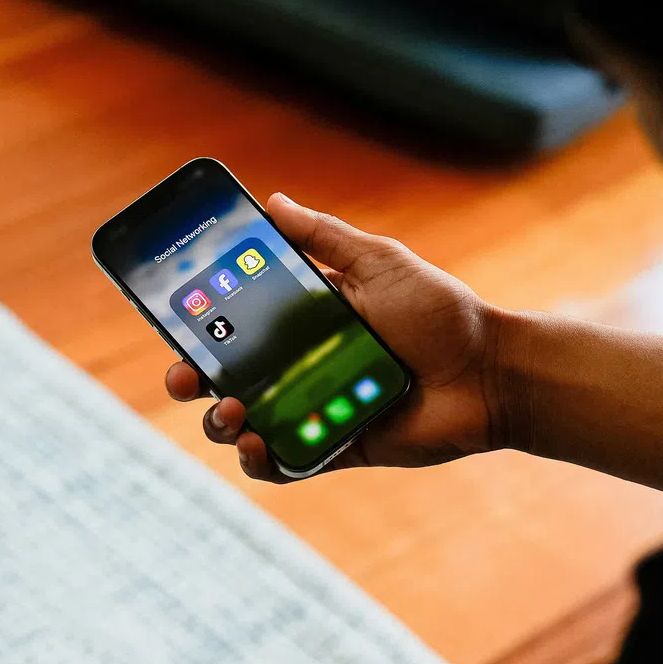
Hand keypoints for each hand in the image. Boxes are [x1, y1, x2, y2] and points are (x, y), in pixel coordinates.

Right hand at [165, 192, 500, 482]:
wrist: (490, 371)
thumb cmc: (441, 313)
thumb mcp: (381, 263)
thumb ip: (326, 237)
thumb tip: (271, 200)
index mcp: (308, 319)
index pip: (238, 321)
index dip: (199, 323)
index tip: (172, 316)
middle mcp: (303, 365)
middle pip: (228, 376)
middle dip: (193, 378)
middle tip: (185, 375)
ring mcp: (316, 409)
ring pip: (245, 423)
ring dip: (221, 421)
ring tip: (232, 410)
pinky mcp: (336, 447)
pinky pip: (285, 462)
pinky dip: (261, 460)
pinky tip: (255, 444)